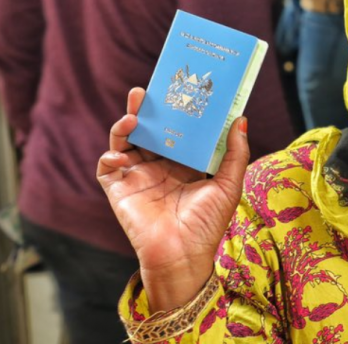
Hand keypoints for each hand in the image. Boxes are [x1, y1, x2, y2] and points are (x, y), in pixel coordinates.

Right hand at [97, 87, 249, 310]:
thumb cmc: (208, 224)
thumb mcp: (229, 185)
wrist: (183, 256)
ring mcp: (137, 176)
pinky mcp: (119, 190)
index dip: (176, 111)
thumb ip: (236, 153)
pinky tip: (121, 154)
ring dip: (125, 125)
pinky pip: (106, 168)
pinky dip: (110, 156)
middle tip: (147, 91)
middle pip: (149, 130)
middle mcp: (159, 166)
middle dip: (146, 110)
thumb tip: (241, 119)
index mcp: (183, 164)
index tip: (179, 90)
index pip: (177, 130)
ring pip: (125, 141)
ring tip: (134, 115)